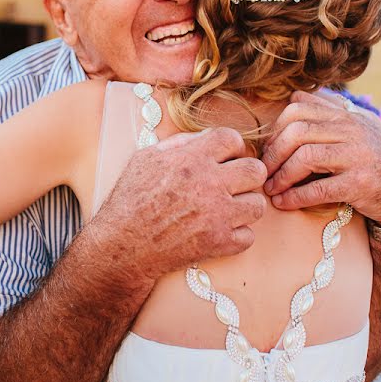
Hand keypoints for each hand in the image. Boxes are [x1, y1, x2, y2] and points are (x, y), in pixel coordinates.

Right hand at [91, 127, 267, 281]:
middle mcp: (209, 183)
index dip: (232, 146)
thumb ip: (178, 143)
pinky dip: (236, 235)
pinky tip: (220, 231)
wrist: (123, 244)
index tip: (226, 157)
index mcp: (192, 159)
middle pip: (256, 170)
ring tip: (229, 209)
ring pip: (258, 204)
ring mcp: (217, 215)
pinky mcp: (219, 243)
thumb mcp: (145, 158)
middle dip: (247, 174)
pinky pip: (249, 236)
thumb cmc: (130, 199)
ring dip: (245, 206)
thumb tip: (204, 137)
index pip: (233, 138)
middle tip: (235, 183)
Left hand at [261, 91, 380, 228]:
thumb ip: (330, 111)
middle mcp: (352, 130)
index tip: (268, 147)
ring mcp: (358, 156)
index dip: (275, 128)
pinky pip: (318, 189)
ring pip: (305, 158)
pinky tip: (283, 202)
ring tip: (270, 188)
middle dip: (273, 153)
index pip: (298, 107)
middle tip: (263, 170)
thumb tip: (294, 96)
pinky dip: (295, 197)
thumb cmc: (375, 159)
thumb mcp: (358, 127)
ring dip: (280, 176)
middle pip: (297, 131)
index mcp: (346, 115)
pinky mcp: (360, 184)